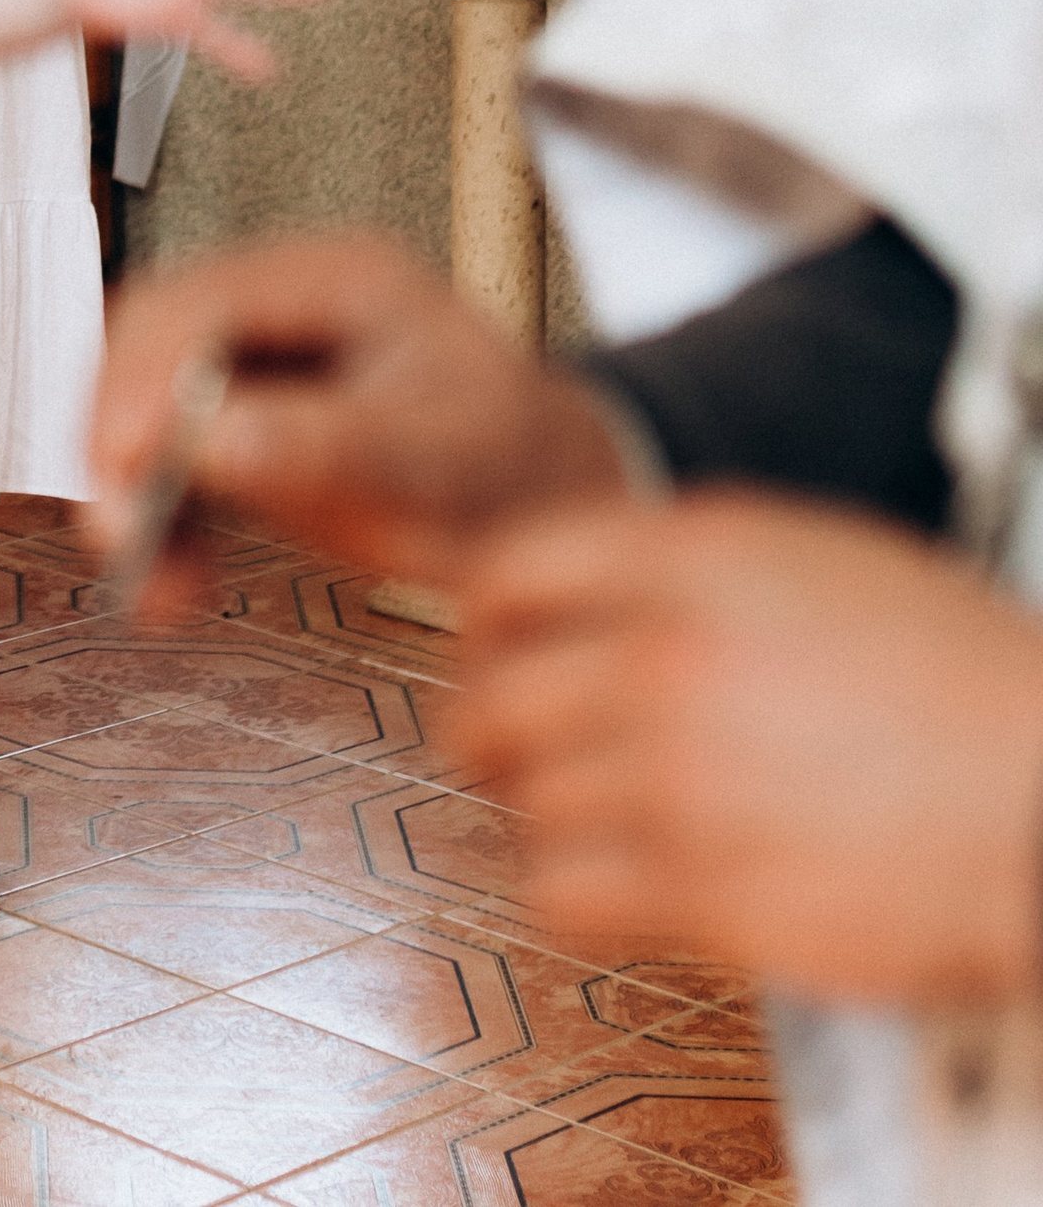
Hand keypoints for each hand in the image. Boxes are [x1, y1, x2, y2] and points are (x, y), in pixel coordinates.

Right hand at [89, 231, 628, 604]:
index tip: (119, 458)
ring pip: (149, 403)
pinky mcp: (245, 417)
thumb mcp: (435, 457)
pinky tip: (172, 582)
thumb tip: (207, 442)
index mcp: (336, 275)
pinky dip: (161, 520)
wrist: (549, 503)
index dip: (144, 373)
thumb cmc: (510, 464)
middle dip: (121, 436)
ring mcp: (260, 357)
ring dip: (132, 490)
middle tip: (115, 530)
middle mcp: (282, 302)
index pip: (204, 300)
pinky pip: (173, 461)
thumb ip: (326, 444)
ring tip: (145, 579)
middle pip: (156, 344)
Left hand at [456, 490, 1042, 1005]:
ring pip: (524, 801)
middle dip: (496, 728)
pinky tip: (617, 887)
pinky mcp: (704, 892)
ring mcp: (677, 774)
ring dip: (547, 818)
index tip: (494, 654)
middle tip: (520, 751)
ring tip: (593, 824)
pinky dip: (573, 897)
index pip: (507, 574)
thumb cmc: (968, 685)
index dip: (487, 623)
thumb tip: (602, 584)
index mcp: (692, 557)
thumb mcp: (823, 560)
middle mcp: (665, 655)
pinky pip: (562, 895)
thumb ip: (695, 564)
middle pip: (493, 696)